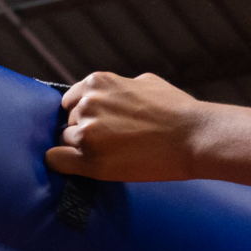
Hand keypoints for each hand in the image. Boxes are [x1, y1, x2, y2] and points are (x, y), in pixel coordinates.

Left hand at [45, 72, 210, 181]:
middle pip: (68, 122)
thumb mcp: (145, 82)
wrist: (194, 137)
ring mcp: (86, 131)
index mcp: (97, 82)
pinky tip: (76, 167)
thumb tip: (109, 93)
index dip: (82, 115)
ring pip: (66, 142)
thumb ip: (119, 87)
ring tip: (110, 155)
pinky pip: (57, 161)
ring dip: (81, 149)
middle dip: (84, 132)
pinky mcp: (90, 159)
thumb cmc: (176, 110)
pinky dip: (63, 164)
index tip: (96, 126)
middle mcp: (87, 104)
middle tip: (109, 144)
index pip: (71, 101)